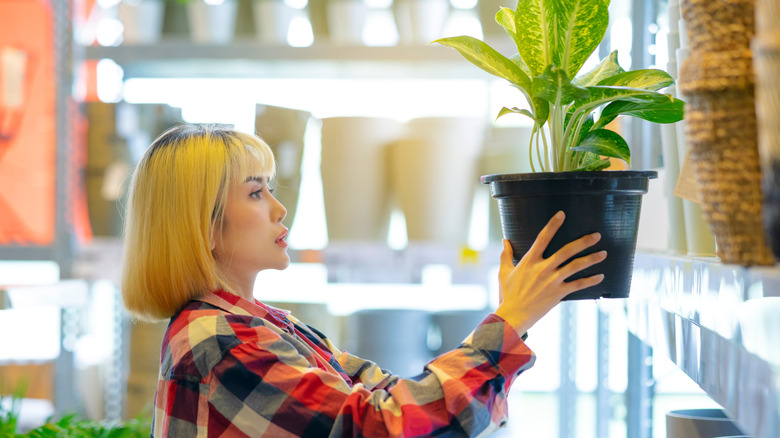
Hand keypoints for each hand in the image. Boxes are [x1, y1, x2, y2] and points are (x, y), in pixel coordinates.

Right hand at [494, 211, 605, 334]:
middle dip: (583, 242)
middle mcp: (543, 268)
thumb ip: (505, 255)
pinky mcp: (559, 293)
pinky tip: (600, 276)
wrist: (513, 315)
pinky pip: (578, 285)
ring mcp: (552, 280)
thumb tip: (505, 241)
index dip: (552, 225)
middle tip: (596, 235)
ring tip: (603, 253)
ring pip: (576, 266)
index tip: (562, 214)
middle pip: (566, 250)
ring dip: (591, 259)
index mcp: (529, 260)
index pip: (542, 238)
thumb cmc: (508, 294)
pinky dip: (590, 281)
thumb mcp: (504, 272)